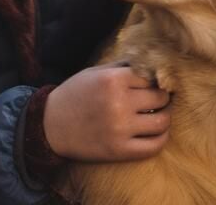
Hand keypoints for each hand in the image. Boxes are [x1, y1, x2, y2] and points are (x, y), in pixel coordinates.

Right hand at [45, 63, 170, 161]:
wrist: (50, 126)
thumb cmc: (75, 95)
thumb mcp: (96, 72)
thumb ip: (124, 67)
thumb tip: (154, 64)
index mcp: (113, 80)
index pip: (153, 77)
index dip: (156, 80)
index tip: (156, 84)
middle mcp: (119, 103)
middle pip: (161, 98)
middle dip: (162, 97)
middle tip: (158, 99)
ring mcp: (120, 129)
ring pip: (162, 122)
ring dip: (164, 117)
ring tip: (158, 115)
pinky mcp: (119, 150)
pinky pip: (154, 146)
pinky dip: (160, 138)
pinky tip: (155, 133)